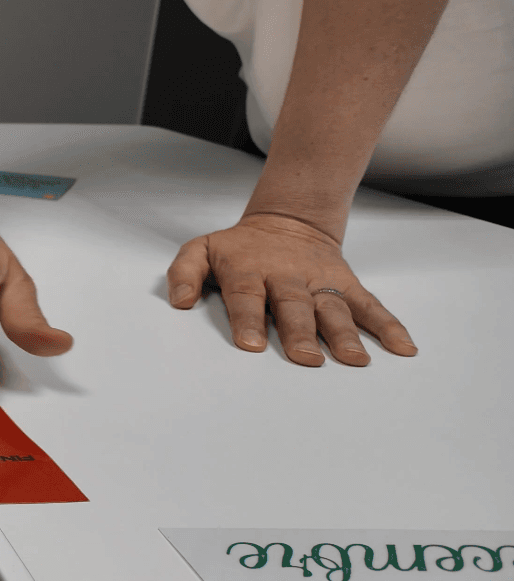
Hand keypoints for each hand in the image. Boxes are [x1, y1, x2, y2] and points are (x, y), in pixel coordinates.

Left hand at [167, 212, 416, 365]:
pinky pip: (369, 305)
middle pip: (293, 306)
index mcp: (249, 270)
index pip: (246, 296)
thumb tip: (178, 301)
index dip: (248, 319)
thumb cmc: (240, 247)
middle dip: (299, 332)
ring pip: (333, 308)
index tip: (252, 345)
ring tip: (354, 360)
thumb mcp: (201, 249)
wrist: (287, 221)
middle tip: (304, 359)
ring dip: (344, 334)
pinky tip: (403, 347)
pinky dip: (388, 325)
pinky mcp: (345, 284)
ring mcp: (320, 281)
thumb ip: (184, 272)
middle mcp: (287, 277)